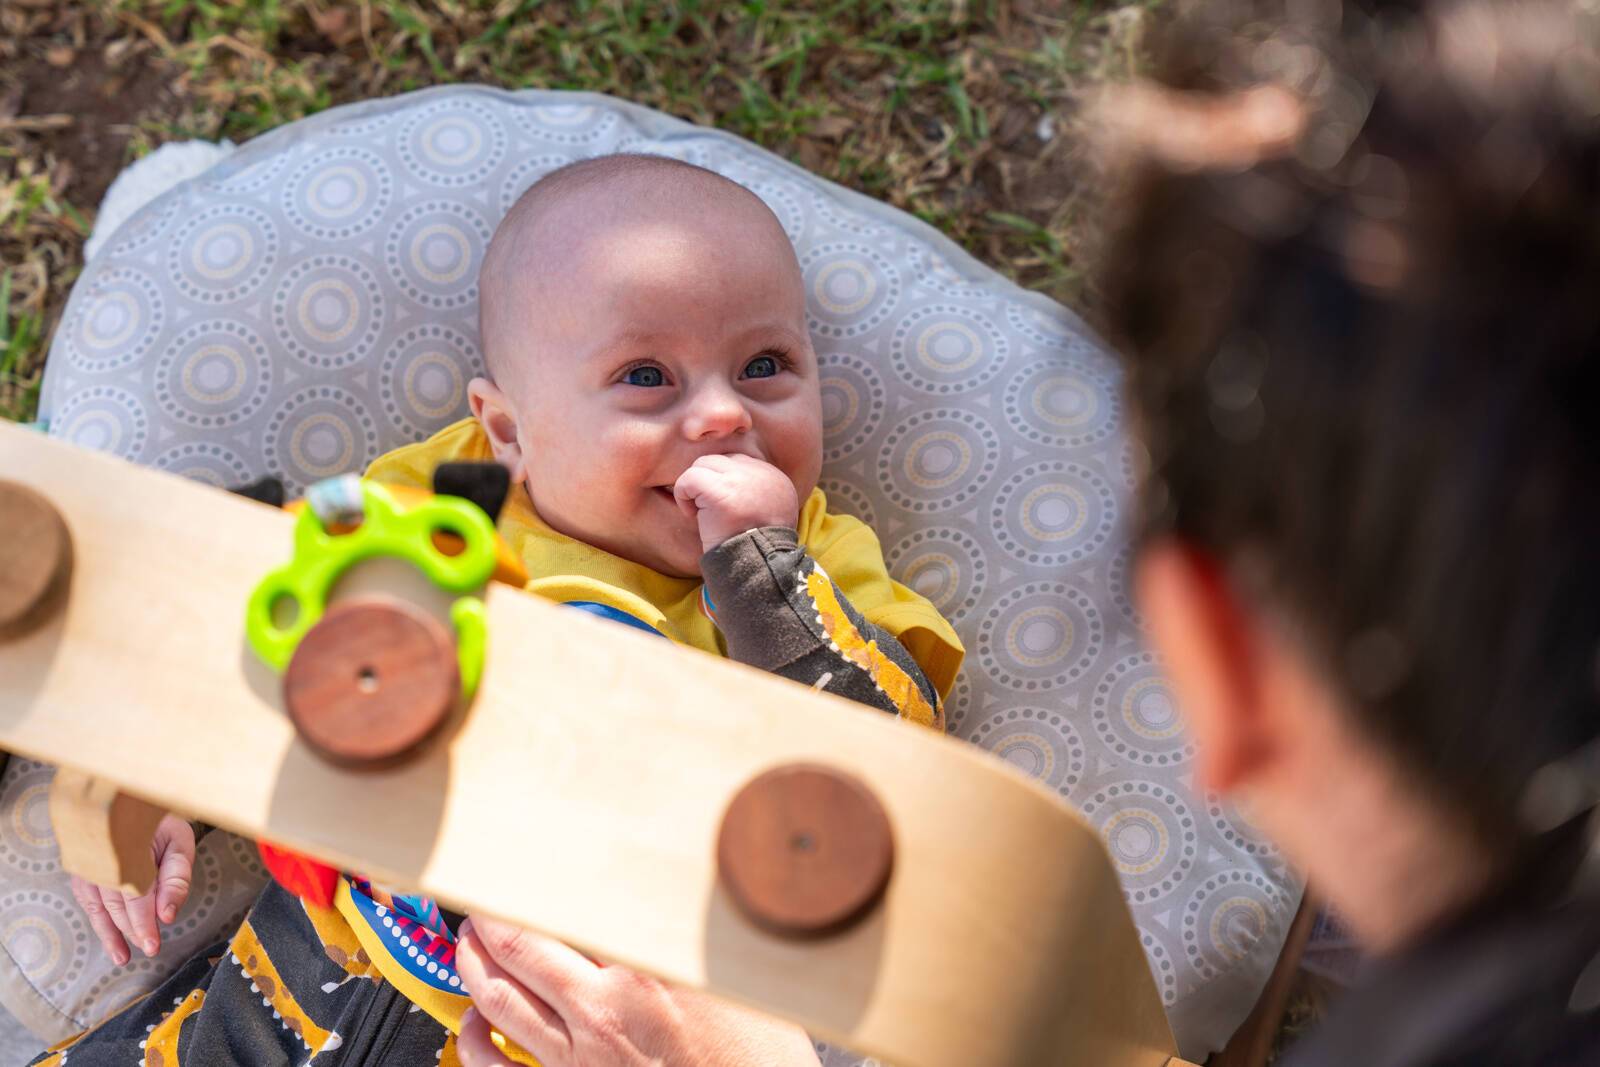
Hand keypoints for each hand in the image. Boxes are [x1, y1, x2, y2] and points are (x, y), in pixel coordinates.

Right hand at [68, 814, 194, 964]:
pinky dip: (98, 919)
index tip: (152, 945)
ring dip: (109, 933)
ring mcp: (89, 864)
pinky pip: (87, 899)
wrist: (133, 798)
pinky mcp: (82, 868)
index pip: (136, 897)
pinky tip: (108, 934)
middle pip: (116, 905)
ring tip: (121, 957)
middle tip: (149, 949)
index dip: (143, 924)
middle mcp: (104, 859)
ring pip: (97, 906)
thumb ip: (177, 879)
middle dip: (132, 930)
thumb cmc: (161, 822)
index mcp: (131, 850)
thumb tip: (167, 915)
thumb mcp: (179, 843)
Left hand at [453, 916, 820, 1066]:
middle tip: (480, 895)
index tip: (517, 861)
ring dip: (473, 964)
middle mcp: (602, 1011)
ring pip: (499, 1000)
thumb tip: (658, 891)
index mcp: (644, 970)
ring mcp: (581, 1056)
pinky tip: (471, 1021)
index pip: (565, 909)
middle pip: (518, 949)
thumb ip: (685, 934)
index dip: (531, 883)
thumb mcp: (733, 974)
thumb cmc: (756, 1057)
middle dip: (489, 917)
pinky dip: (473, 1040)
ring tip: (469, 941)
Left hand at [672, 453, 799, 554]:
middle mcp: (763, 473)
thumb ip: (754, 494)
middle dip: (708, 483)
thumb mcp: (769, 516)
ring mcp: (741, 479)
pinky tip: (692, 516)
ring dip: (695, 488)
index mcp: (776, 480)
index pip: (740, 463)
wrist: (757, 569)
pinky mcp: (720, 491)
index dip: (724, 483)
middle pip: (720, 459)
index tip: (722, 510)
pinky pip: (689, 477)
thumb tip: (725, 483)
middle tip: (708, 512)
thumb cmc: (756, 549)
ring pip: (703, 463)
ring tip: (700, 514)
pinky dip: (683, 495)